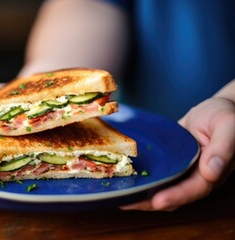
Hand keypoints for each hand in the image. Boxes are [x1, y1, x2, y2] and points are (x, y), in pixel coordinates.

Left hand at [120, 96, 234, 210]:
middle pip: (173, 195)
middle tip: (127, 202)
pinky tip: (125, 177)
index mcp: (212, 173)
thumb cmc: (224, 115)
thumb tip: (212, 171)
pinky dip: (143, 179)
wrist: (215, 110)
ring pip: (162, 188)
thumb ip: (223, 147)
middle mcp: (196, 177)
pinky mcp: (171, 164)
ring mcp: (182, 171)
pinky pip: (157, 175)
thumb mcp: (227, 125)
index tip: (157, 201)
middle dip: (149, 201)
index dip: (175, 196)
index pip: (193, 190)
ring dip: (142, 193)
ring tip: (121, 194)